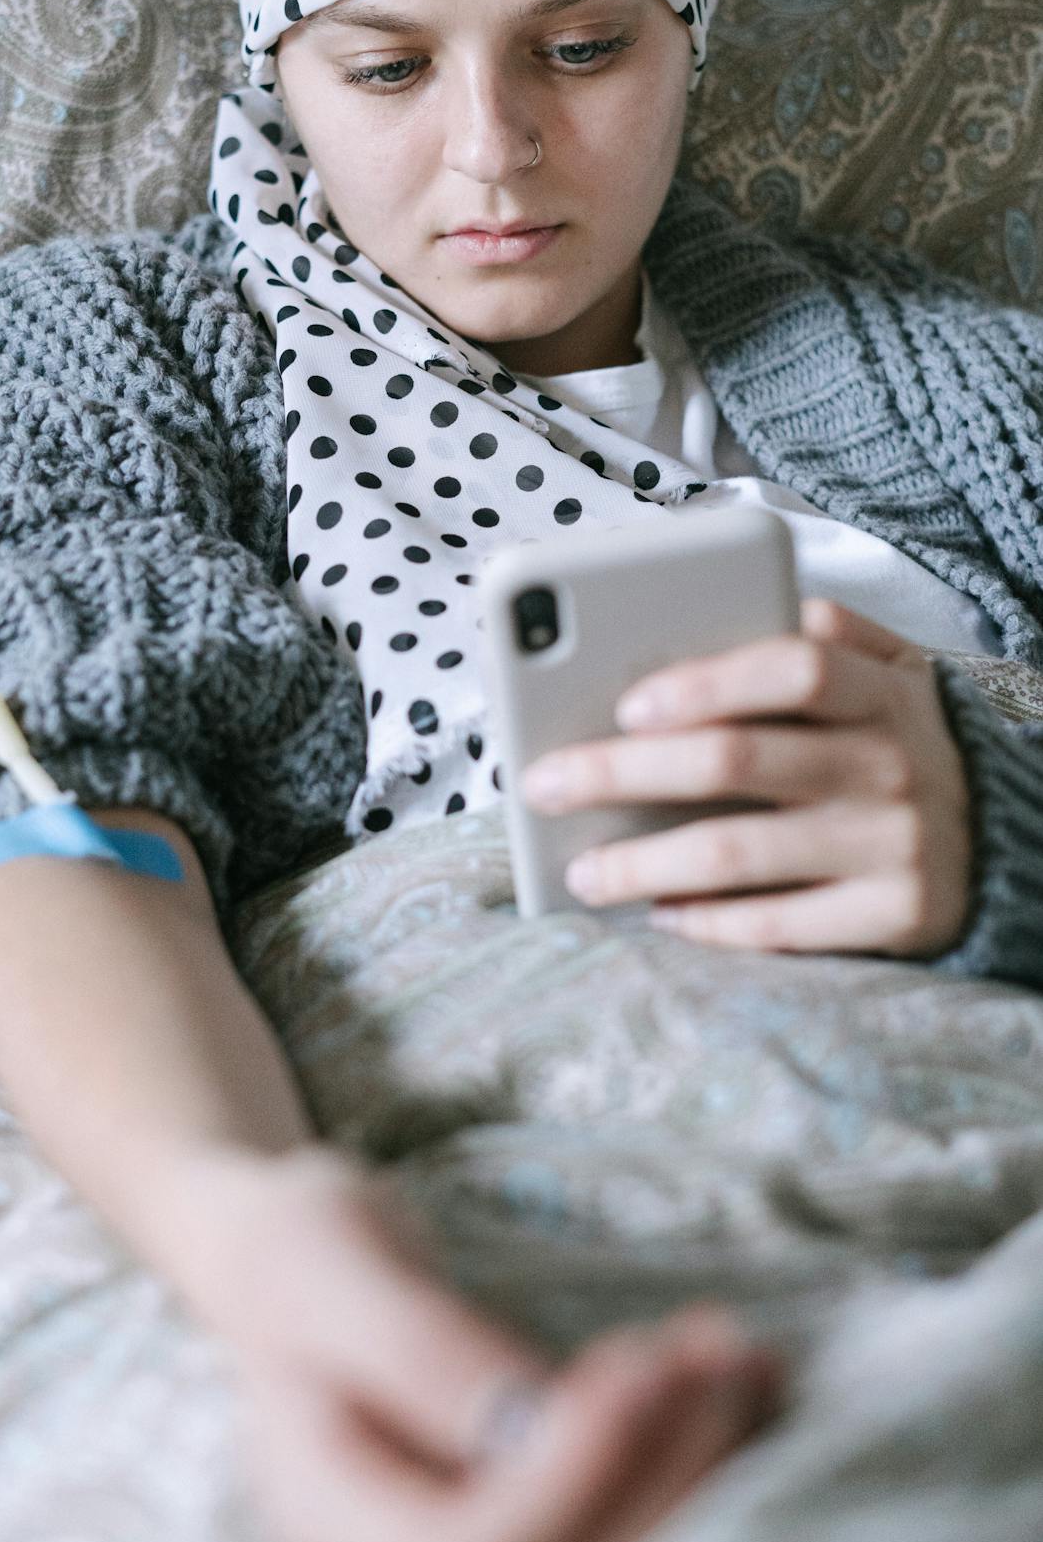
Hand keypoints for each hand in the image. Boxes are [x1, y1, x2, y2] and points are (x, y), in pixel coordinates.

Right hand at [204, 1146, 782, 1541]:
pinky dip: (706, 1464)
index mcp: (332, 1511)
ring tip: (742, 1362)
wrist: (296, 1263)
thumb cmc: (299, 1247)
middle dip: (659, 1478)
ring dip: (697, 1474)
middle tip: (716, 1359)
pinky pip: (634, 1530)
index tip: (635, 1361)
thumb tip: (532, 1418)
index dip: (570, 1477)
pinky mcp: (540, 1527)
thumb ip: (418, 1346)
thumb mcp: (329, 1263)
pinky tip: (753, 1383)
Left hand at [521, 598, 972, 960]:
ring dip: (642, 864)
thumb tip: (726, 617)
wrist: (1011, 840)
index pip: (793, 665)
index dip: (705, 682)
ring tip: (581, 872)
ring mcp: (893, 846)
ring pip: (738, 853)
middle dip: (621, 772)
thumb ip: (826, 635)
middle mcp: (891, 764)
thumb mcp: (892, 672)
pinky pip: (777, 924)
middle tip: (544, 785)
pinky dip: (706, 923)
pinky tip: (658, 914)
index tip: (624, 704)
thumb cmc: (906, 742)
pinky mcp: (893, 919)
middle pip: (735, 760)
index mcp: (880, 690)